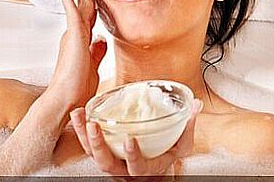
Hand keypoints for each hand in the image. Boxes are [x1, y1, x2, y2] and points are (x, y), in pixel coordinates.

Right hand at [47, 0, 107, 107]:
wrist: (67, 100)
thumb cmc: (77, 89)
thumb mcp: (93, 67)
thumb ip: (97, 53)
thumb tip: (101, 41)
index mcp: (81, 41)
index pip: (89, 16)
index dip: (91, 1)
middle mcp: (75, 34)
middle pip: (84, 5)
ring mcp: (73, 34)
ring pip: (79, 4)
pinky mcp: (73, 35)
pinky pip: (71, 9)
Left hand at [70, 99, 203, 176]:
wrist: (154, 168)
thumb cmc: (166, 154)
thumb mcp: (181, 145)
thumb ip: (187, 126)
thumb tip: (196, 105)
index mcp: (145, 168)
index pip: (138, 167)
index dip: (133, 156)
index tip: (130, 139)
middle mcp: (124, 169)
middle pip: (107, 164)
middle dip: (99, 145)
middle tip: (94, 126)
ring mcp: (111, 161)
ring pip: (93, 154)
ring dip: (83, 135)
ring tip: (79, 115)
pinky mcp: (101, 151)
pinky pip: (87, 144)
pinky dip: (80, 130)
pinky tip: (78, 114)